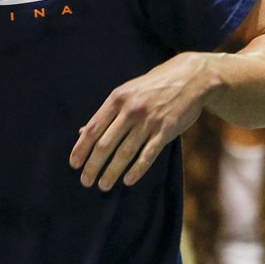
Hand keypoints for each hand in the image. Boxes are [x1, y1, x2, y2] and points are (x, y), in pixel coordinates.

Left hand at [70, 52, 211, 189]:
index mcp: (118, 99)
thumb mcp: (127, 92)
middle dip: (93, 165)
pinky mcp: (166, 130)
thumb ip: (107, 113)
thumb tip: (82, 132)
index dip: (81, 148)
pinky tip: (128, 180)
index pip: (94, 128)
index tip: (74, 164)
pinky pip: (148, 154)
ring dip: (112, 172)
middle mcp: (131, 110)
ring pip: (125, 152)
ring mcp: (149, 121)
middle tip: (86, 181)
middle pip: (106, 144)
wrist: (190, 77)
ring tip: (103, 185)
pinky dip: (137, 169)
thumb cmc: (154, 86)